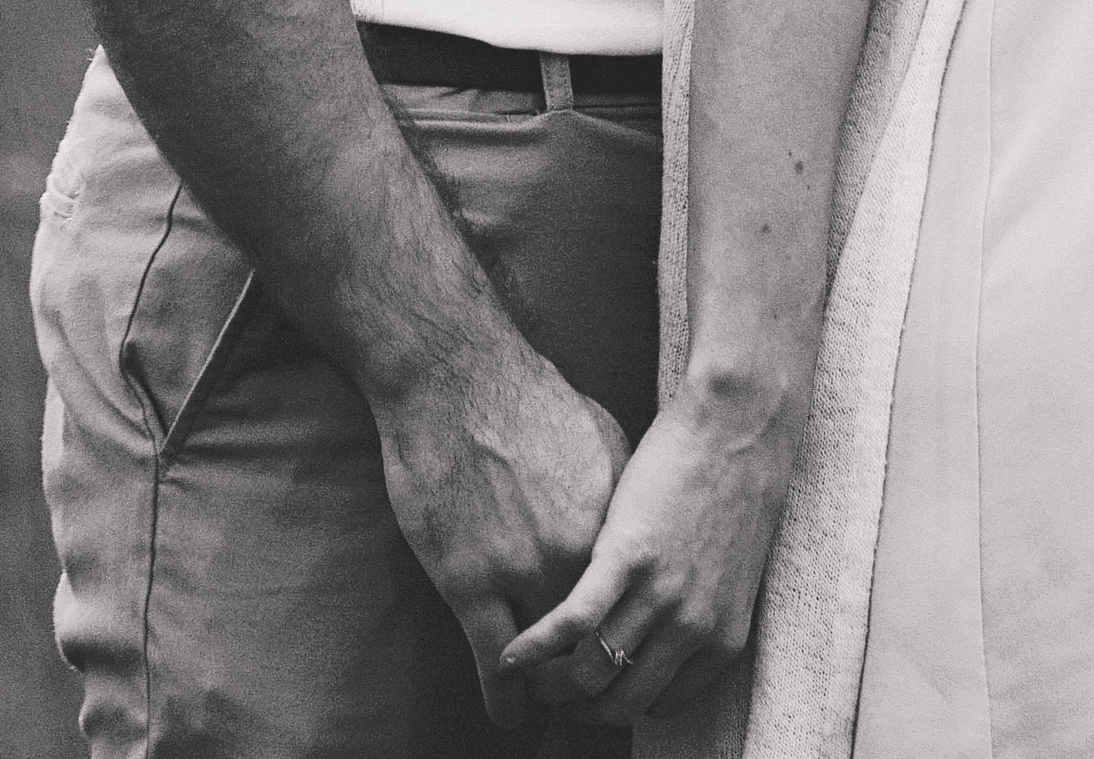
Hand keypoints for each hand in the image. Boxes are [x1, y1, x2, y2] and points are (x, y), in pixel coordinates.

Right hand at [374, 333, 629, 725]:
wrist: (457, 376)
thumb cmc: (529, 397)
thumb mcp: (601, 438)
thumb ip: (620, 495)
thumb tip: (636, 528)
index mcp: (613, 521)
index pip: (634, 603)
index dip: (633, 634)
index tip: (631, 655)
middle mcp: (577, 555)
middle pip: (598, 641)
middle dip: (599, 677)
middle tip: (595, 703)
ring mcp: (523, 573)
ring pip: (550, 665)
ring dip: (552, 696)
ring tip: (551, 714)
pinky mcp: (471, 585)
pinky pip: (496, 666)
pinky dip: (505, 700)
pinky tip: (509, 718)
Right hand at [497, 366, 806, 725]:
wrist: (739, 417)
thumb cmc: (732, 482)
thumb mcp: (725, 569)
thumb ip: (692, 613)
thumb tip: (655, 638)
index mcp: (721, 637)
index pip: (657, 704)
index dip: (617, 703)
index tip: (591, 690)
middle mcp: (693, 627)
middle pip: (620, 702)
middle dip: (576, 708)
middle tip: (547, 693)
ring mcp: (660, 593)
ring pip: (590, 674)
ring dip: (549, 685)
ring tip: (523, 674)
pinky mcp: (626, 554)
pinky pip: (571, 623)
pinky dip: (533, 647)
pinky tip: (510, 654)